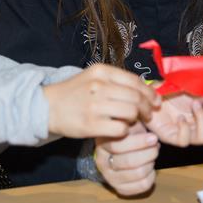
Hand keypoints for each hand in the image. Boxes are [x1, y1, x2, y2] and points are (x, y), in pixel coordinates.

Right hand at [43, 64, 159, 138]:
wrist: (47, 107)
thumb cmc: (73, 92)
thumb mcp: (92, 77)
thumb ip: (115, 80)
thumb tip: (144, 87)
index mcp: (101, 71)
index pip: (134, 80)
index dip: (149, 92)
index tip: (155, 100)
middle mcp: (98, 86)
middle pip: (136, 97)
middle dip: (148, 107)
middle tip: (149, 114)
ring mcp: (94, 105)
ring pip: (131, 112)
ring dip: (137, 119)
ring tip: (135, 122)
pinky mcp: (91, 124)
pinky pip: (120, 129)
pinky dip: (125, 131)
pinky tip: (121, 130)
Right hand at [95, 122, 158, 195]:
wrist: (116, 153)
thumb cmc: (125, 135)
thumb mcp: (125, 123)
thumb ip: (131, 119)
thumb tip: (142, 113)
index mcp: (102, 144)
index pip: (118, 146)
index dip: (139, 142)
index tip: (153, 137)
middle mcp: (102, 162)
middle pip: (128, 161)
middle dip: (148, 153)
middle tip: (156, 145)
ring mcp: (110, 177)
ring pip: (137, 173)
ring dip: (150, 163)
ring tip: (152, 154)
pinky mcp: (120, 189)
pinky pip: (142, 185)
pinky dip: (151, 176)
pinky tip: (150, 167)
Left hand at [144, 84, 202, 146]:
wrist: (149, 92)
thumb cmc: (170, 90)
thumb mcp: (192, 87)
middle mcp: (199, 127)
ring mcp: (186, 134)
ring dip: (202, 120)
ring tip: (194, 105)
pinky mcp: (171, 137)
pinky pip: (184, 141)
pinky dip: (184, 129)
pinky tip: (179, 118)